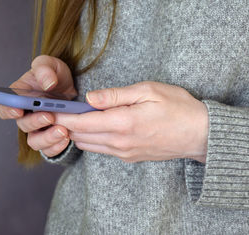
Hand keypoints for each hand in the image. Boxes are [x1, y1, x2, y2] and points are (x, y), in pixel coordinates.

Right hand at [0, 55, 75, 156]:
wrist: (75, 88)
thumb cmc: (56, 76)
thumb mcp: (51, 65)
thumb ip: (45, 69)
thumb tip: (47, 83)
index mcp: (19, 97)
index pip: (4, 108)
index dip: (8, 111)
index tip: (18, 110)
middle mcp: (25, 115)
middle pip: (22, 125)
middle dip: (36, 122)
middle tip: (50, 116)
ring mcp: (37, 129)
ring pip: (34, 141)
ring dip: (47, 138)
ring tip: (63, 131)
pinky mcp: (50, 139)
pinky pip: (49, 150)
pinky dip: (57, 147)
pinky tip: (67, 138)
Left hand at [53, 81, 208, 162]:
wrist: (200, 135)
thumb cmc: (178, 107)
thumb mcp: (149, 91)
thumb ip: (116, 95)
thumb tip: (90, 97)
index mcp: (122, 123)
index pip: (80, 121)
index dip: (61, 114)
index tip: (48, 107)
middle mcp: (120, 142)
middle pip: (79, 135)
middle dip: (64, 123)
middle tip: (57, 109)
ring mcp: (124, 152)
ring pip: (88, 144)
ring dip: (76, 132)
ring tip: (73, 116)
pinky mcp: (130, 157)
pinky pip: (102, 150)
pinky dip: (91, 139)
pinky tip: (93, 126)